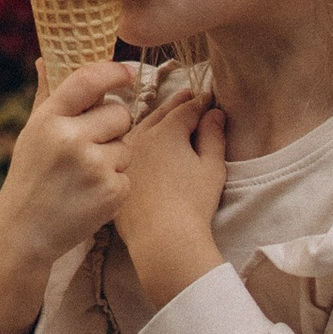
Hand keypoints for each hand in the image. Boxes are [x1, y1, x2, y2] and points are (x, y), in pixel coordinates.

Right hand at [0, 61, 140, 333]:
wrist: (26, 232)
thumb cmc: (31, 176)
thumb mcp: (32, 133)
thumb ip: (46, 95)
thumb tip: (46, 57)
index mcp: (49, 119)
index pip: (89, 80)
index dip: (114, 71)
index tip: (129, 72)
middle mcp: (71, 139)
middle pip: (120, 113)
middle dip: (114, 126)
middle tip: (93, 144)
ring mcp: (93, 166)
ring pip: (127, 146)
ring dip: (114, 157)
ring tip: (86, 175)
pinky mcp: (111, 191)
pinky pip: (128, 174)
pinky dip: (116, 183)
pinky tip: (91, 194)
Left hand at [115, 95, 229, 310]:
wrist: (162, 239)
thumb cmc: (193, 203)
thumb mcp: (211, 166)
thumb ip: (214, 136)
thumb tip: (214, 113)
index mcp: (166, 132)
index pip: (186, 109)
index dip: (200, 103)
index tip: (208, 98)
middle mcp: (141, 138)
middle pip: (160, 114)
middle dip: (176, 104)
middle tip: (188, 94)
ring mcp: (125, 156)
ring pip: (139, 129)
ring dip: (153, 119)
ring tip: (163, 114)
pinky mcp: (118, 174)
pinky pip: (127, 150)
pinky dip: (137, 141)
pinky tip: (141, 144)